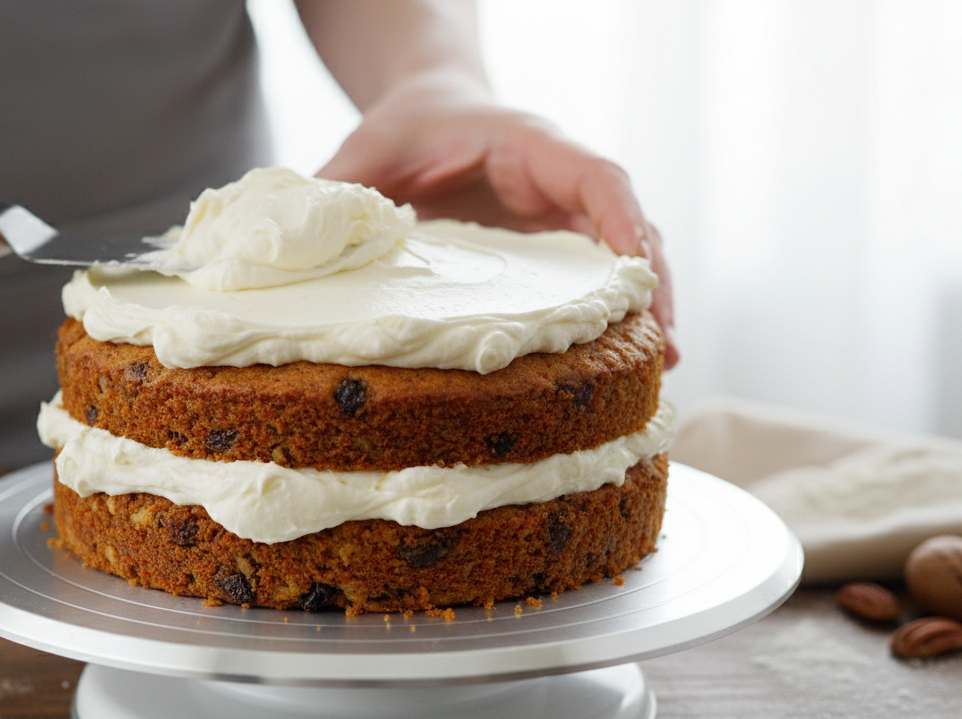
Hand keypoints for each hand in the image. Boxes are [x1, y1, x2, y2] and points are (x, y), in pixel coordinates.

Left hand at [319, 73, 677, 367]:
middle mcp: (560, 181)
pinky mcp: (554, 243)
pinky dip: (614, 312)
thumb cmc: (404, 124)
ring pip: (625, 256)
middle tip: (663, 345)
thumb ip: (339, 188)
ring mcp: (562, 214)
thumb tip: (298, 242)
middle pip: (629, 225)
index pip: (595, 175)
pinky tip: (624, 359)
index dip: (620, 219)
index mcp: (528, 146)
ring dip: (645, 306)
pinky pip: (597, 276)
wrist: (427, 109)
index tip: (635, 266)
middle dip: (650, 283)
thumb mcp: (367, 150)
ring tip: (660, 365)